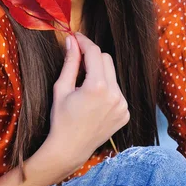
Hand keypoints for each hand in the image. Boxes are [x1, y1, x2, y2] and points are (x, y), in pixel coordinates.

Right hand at [45, 32, 129, 170]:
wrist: (69, 149)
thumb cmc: (61, 118)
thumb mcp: (61, 88)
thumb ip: (70, 62)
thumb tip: (71, 40)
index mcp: (97, 87)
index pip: (94, 52)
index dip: (84, 41)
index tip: (75, 37)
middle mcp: (115, 94)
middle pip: (106, 59)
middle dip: (92, 57)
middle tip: (76, 60)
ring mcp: (122, 105)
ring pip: (112, 75)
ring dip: (99, 73)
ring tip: (83, 85)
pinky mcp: (125, 113)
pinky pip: (116, 90)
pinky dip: (106, 89)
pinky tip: (93, 100)